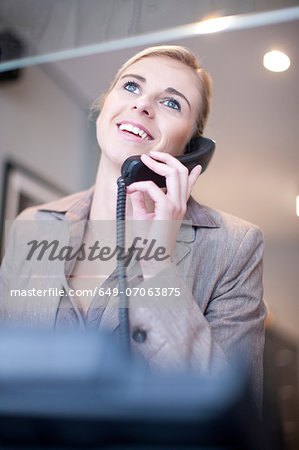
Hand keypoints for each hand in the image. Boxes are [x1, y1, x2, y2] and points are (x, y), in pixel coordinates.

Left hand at [126, 151, 201, 276]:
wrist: (154, 258)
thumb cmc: (149, 241)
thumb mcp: (144, 215)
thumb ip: (142, 200)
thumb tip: (135, 186)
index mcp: (178, 206)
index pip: (189, 186)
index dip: (194, 174)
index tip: (196, 166)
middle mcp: (180, 204)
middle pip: (181, 172)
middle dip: (167, 159)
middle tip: (152, 155)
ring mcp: (176, 205)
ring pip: (174, 173)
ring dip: (158, 164)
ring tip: (146, 160)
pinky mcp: (167, 209)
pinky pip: (153, 188)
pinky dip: (140, 185)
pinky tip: (132, 189)